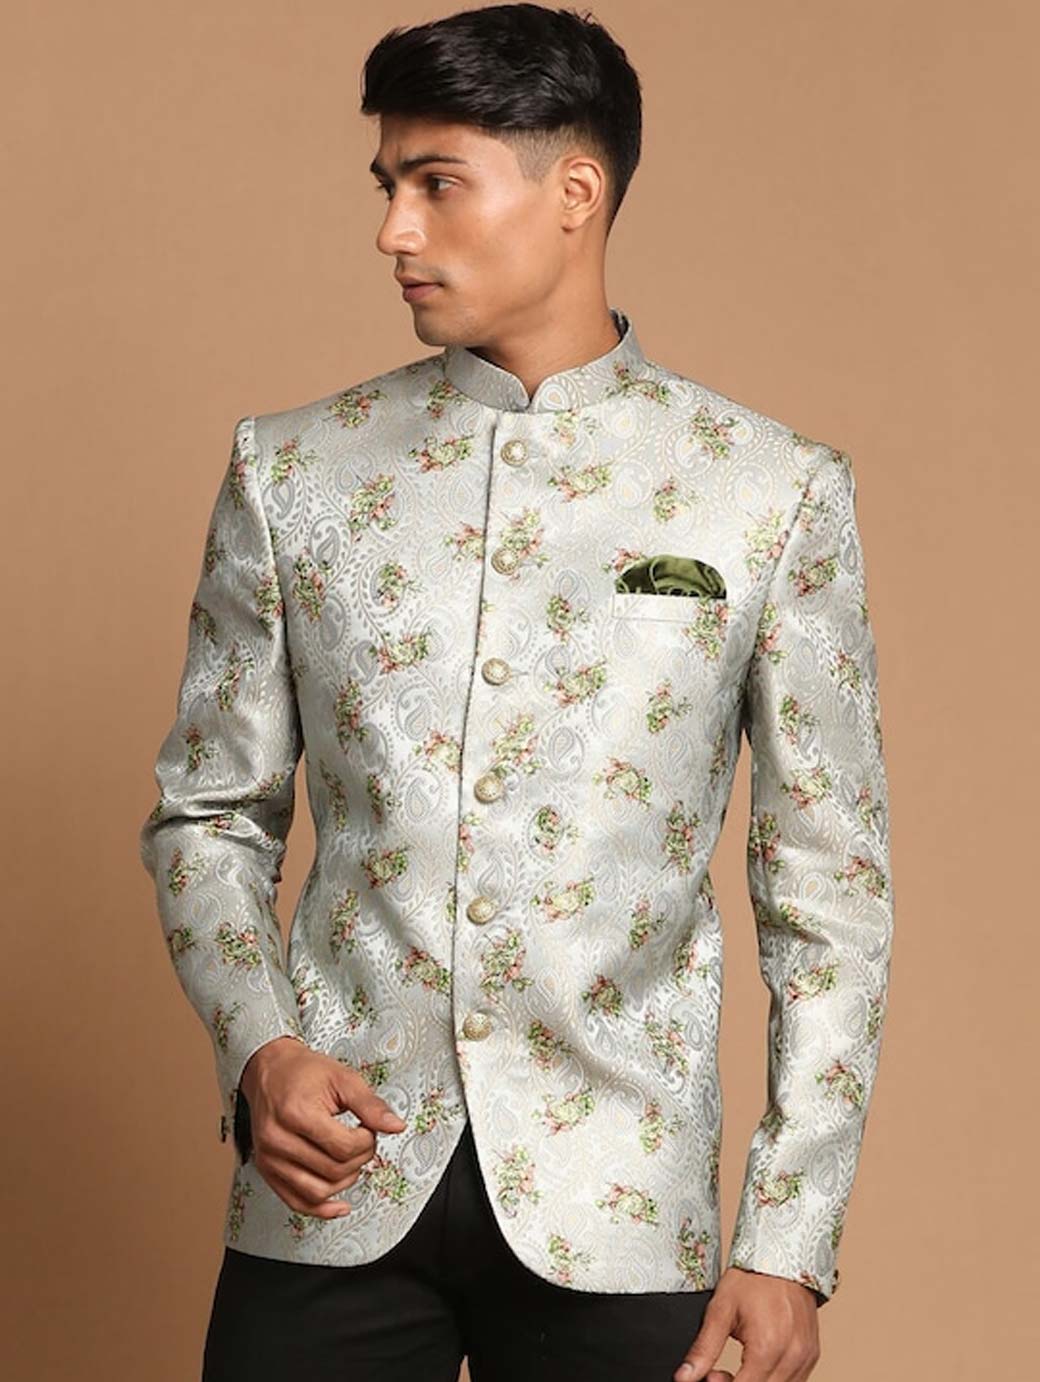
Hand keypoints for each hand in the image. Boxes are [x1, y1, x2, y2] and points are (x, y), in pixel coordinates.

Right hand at [239, 1038, 407, 1219]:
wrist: (270, 1071)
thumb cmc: (303, 1072)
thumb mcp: (342, 1079)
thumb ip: (371, 1105)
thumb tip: (395, 1126)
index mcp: (296, 1113)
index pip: (344, 1147)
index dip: (367, 1141)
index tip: (369, 1129)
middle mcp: (278, 1140)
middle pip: (332, 1171)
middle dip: (359, 1159)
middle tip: (363, 1141)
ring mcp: (269, 1158)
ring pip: (317, 1192)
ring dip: (344, 1182)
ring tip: (351, 1160)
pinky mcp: (267, 1170)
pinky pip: (295, 1202)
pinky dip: (320, 1209)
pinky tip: (338, 1205)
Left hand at [673, 1267, 820, 1381]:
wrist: (782, 1257)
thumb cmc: (753, 1278)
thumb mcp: (721, 1309)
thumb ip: (703, 1348)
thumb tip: (684, 1376)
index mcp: (767, 1347)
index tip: (711, 1375)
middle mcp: (791, 1357)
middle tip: (719, 1372)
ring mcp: (805, 1358)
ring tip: (739, 1366)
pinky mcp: (811, 1356)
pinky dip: (772, 1380)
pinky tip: (757, 1365)